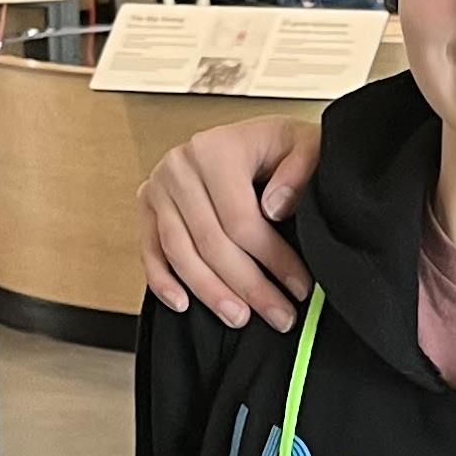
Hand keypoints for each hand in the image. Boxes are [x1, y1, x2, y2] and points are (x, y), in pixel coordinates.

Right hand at [136, 116, 320, 331]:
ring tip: (239, 317)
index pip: (241, 220)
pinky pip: (151, 250)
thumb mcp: (307, 145)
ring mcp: (159, 186)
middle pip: (210, 242)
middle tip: (278, 315)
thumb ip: (300, 171)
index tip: (298, 286)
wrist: (257, 138)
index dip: (272, 259)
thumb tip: (274, 208)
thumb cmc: (283, 146)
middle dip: (248, 286)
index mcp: (217, 148)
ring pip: (179, 252)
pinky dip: (164, 281)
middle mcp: (180, 166)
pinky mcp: (148, 205)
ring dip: (210, 292)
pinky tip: (185, 303)